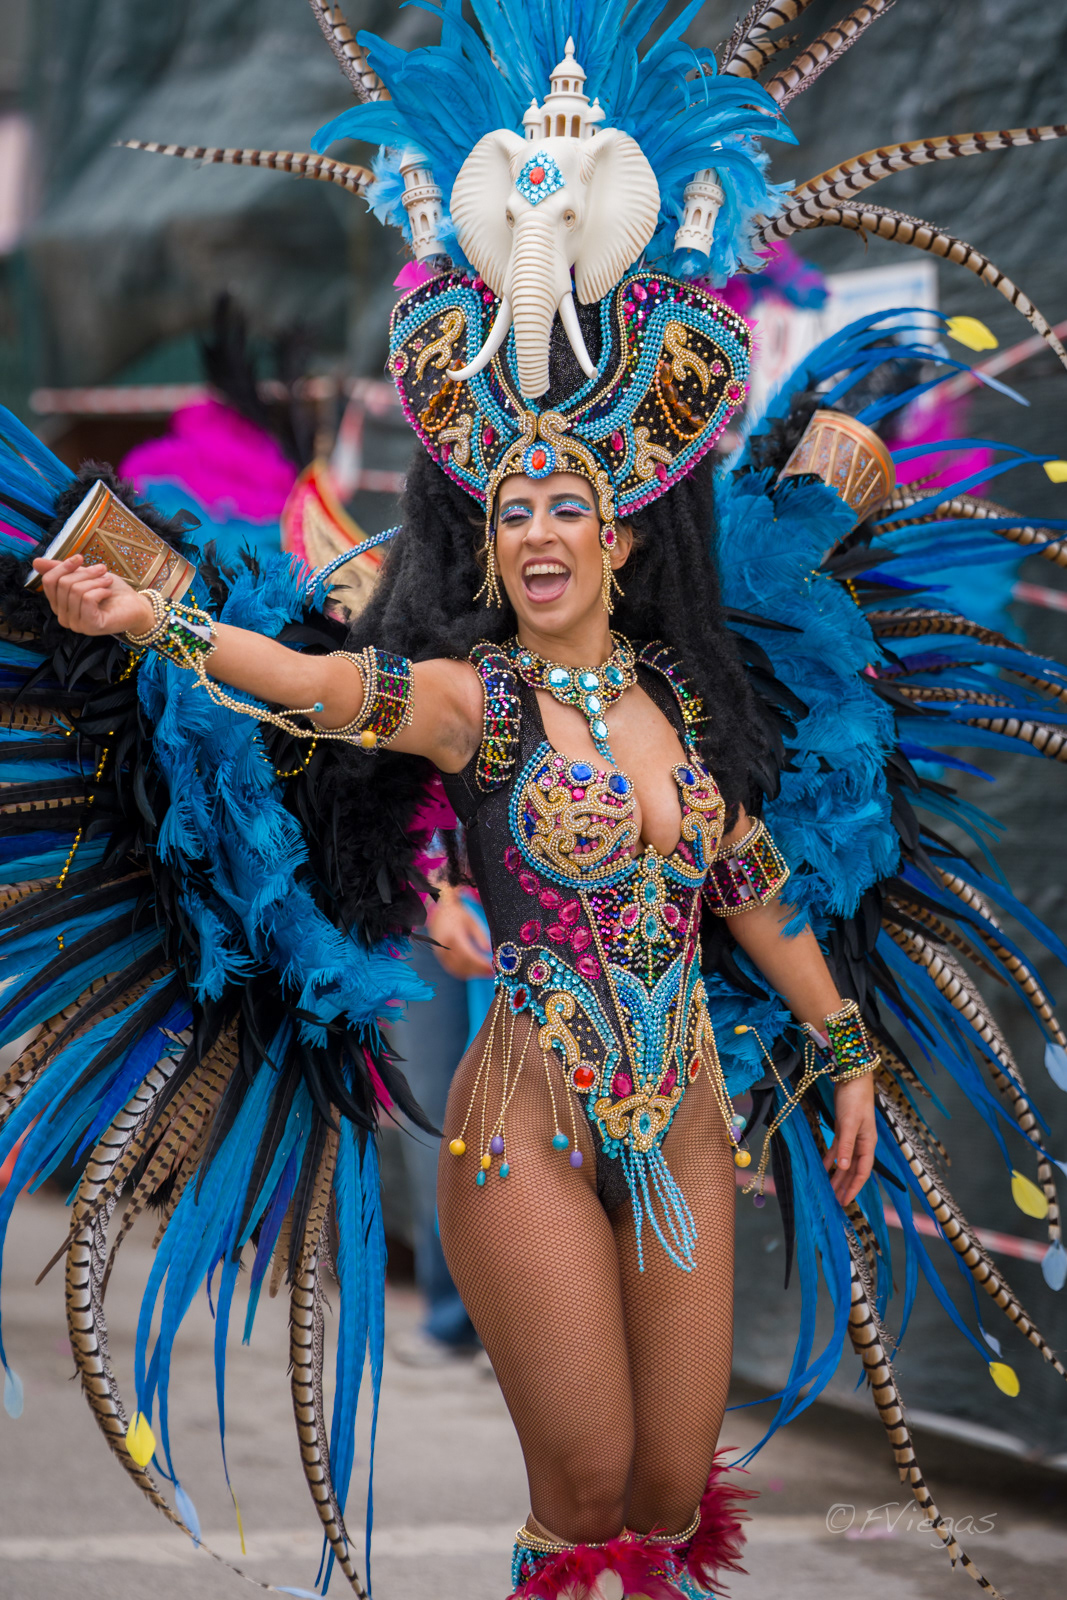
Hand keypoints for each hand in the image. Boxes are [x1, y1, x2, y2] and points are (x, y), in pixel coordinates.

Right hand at [33, 554, 154, 636]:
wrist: (136, 606)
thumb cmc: (111, 591)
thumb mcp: (84, 575)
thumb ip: (61, 570)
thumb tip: (36, 562)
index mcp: (60, 605)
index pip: (49, 581)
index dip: (63, 566)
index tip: (80, 558)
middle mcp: (64, 617)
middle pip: (63, 584)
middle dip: (85, 572)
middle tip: (103, 570)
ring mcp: (76, 625)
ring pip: (76, 590)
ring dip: (95, 580)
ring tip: (108, 581)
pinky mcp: (91, 626)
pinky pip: (87, 599)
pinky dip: (99, 590)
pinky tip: (108, 593)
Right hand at [426, 889, 492, 979]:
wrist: (439, 912)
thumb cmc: (457, 915)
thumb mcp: (472, 922)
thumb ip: (480, 936)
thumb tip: (488, 950)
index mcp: (453, 936)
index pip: (468, 955)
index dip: (480, 964)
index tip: (492, 968)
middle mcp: (445, 946)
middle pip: (463, 965)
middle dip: (479, 971)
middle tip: (492, 973)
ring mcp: (440, 953)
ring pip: (457, 969)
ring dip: (472, 974)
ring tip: (485, 973)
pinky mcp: (440, 957)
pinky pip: (452, 969)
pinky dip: (463, 973)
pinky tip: (474, 972)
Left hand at [825, 1072, 876, 1205]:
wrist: (853, 1076)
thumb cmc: (854, 1099)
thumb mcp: (850, 1123)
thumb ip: (846, 1145)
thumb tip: (842, 1168)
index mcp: (868, 1143)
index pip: (862, 1172)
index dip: (854, 1187)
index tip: (845, 1201)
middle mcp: (862, 1143)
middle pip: (854, 1169)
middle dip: (845, 1185)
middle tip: (836, 1202)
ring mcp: (853, 1136)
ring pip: (845, 1161)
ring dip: (838, 1175)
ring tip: (830, 1190)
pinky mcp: (843, 1128)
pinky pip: (838, 1149)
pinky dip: (831, 1159)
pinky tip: (824, 1167)